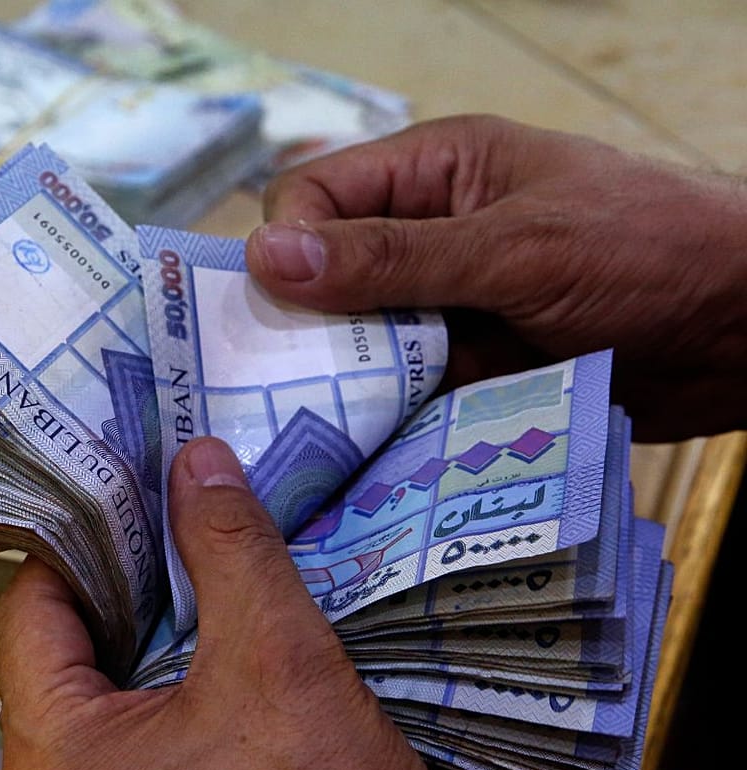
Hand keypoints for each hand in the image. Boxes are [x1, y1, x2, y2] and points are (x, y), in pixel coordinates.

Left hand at [0, 437, 451, 769]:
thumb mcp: (282, 664)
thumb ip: (230, 551)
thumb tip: (197, 464)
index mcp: (54, 758)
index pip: (33, 606)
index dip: (89, 538)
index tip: (144, 495)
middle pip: (65, 658)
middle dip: (132, 591)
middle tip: (191, 533)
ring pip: (105, 710)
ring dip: (158, 651)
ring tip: (221, 595)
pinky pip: (135, 763)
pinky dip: (173, 711)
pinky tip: (232, 679)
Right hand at [245, 114, 746, 440]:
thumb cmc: (648, 251)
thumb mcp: (513, 247)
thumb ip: (391, 258)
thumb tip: (267, 255)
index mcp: (434, 173)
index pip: (314, 197)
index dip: (286, 248)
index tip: (276, 311)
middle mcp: (429, 237)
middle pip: (324, 279)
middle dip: (304, 327)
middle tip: (287, 384)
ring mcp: (449, 308)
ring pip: (358, 345)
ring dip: (346, 383)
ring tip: (327, 427)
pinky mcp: (470, 371)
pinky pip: (403, 395)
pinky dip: (387, 421)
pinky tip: (371, 449)